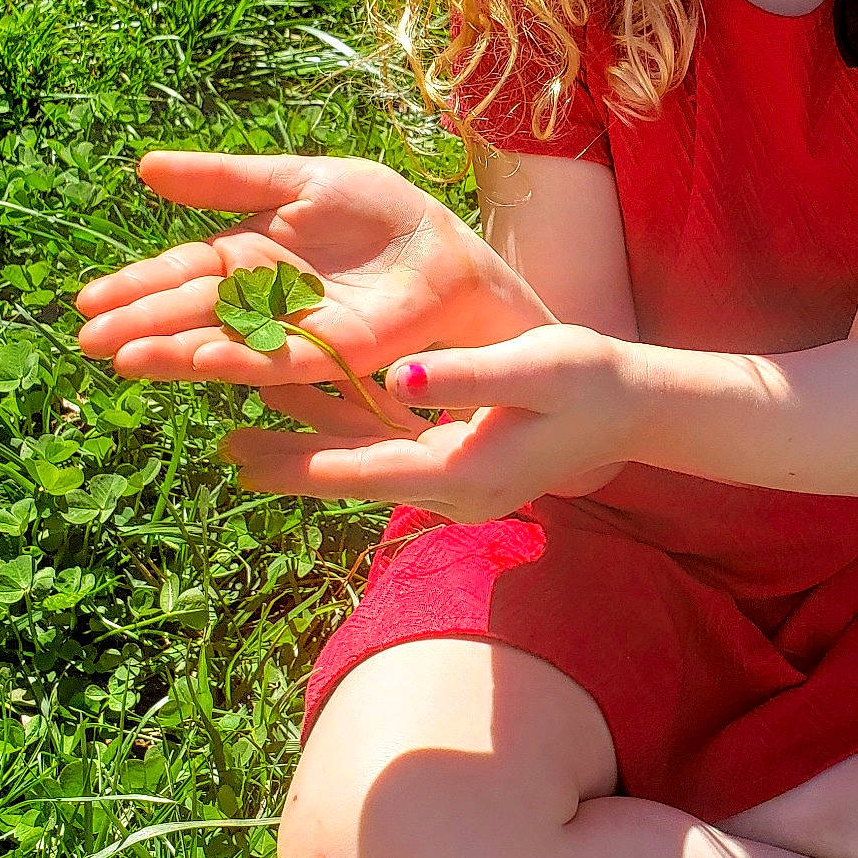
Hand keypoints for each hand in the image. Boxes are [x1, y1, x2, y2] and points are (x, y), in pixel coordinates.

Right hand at [75, 152, 538, 403]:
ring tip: (124, 358)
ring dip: (173, 351)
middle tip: (87, 340)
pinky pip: (276, 359)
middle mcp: (261, 298)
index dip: (134, 286)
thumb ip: (228, 179)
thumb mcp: (300, 180)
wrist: (449, 249)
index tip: (86, 302)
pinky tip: (199, 361)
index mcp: (247, 254)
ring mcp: (292, 329)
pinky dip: (237, 360)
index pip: (178, 271)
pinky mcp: (332, 352)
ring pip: (221, 342)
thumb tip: (144, 168)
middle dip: (139, 325)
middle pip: (189, 312)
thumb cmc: (382, 213)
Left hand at [218, 326, 638, 519]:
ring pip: (368, 462)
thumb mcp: (532, 366)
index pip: (366, 472)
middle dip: (291, 463)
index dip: (302, 464)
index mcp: (465, 473)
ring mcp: (456, 484)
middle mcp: (454, 491)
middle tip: (225, 452)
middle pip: (356, 476)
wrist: (633, 406)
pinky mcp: (459, 467)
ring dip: (313, 443)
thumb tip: (394, 379)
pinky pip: (391, 451)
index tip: (244, 463)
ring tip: (244, 427)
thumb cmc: (588, 379)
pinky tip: (310, 404)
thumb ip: (462, 374)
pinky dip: (350, 430)